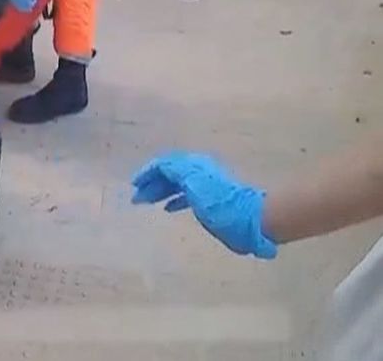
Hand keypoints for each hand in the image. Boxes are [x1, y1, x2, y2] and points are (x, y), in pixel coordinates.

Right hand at [132, 152, 277, 258]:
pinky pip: (186, 196)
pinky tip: (168, 209)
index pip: (164, 164)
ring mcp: (205, 187)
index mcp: (192, 167)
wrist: (252, 220)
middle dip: (151, 183)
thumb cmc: (220, 203)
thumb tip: (158, 166)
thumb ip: (174, 170)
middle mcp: (197, 173)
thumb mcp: (193, 182)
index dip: (147, 173)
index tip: (133, 185)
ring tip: (147, 202)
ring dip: (160, 191)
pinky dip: (173, 199)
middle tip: (136, 197)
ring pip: (176, 184)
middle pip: (169, 173)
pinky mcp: (211, 201)